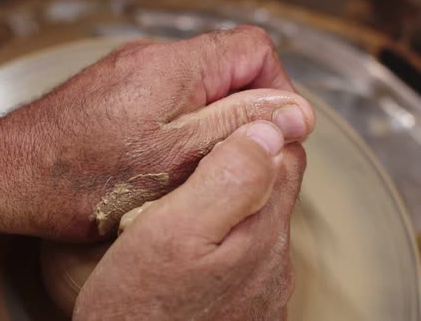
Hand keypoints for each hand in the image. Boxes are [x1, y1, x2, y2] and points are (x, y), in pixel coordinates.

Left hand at [0, 25, 313, 239]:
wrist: (9, 176)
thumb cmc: (79, 177)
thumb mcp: (175, 159)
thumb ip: (237, 127)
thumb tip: (293, 112)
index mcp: (173, 67)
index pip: (254, 50)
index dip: (275, 90)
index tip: (270, 132)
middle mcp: (150, 59)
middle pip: (226, 69)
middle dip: (240, 114)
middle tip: (227, 158)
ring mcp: (129, 74)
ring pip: (196, 89)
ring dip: (206, 125)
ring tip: (188, 165)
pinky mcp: (113, 92)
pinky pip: (163, 101)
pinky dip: (175, 128)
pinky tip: (157, 161)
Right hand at [74, 120, 304, 319]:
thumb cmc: (139, 308)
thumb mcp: (173, 231)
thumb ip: (226, 179)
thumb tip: (268, 129)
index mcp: (261, 231)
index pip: (284, 155)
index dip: (256, 128)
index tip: (220, 122)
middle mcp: (272, 260)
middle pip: (273, 187)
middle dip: (242, 163)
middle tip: (195, 157)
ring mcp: (260, 286)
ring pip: (256, 220)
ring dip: (230, 201)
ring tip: (187, 197)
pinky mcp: (242, 304)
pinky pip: (242, 252)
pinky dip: (222, 236)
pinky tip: (189, 243)